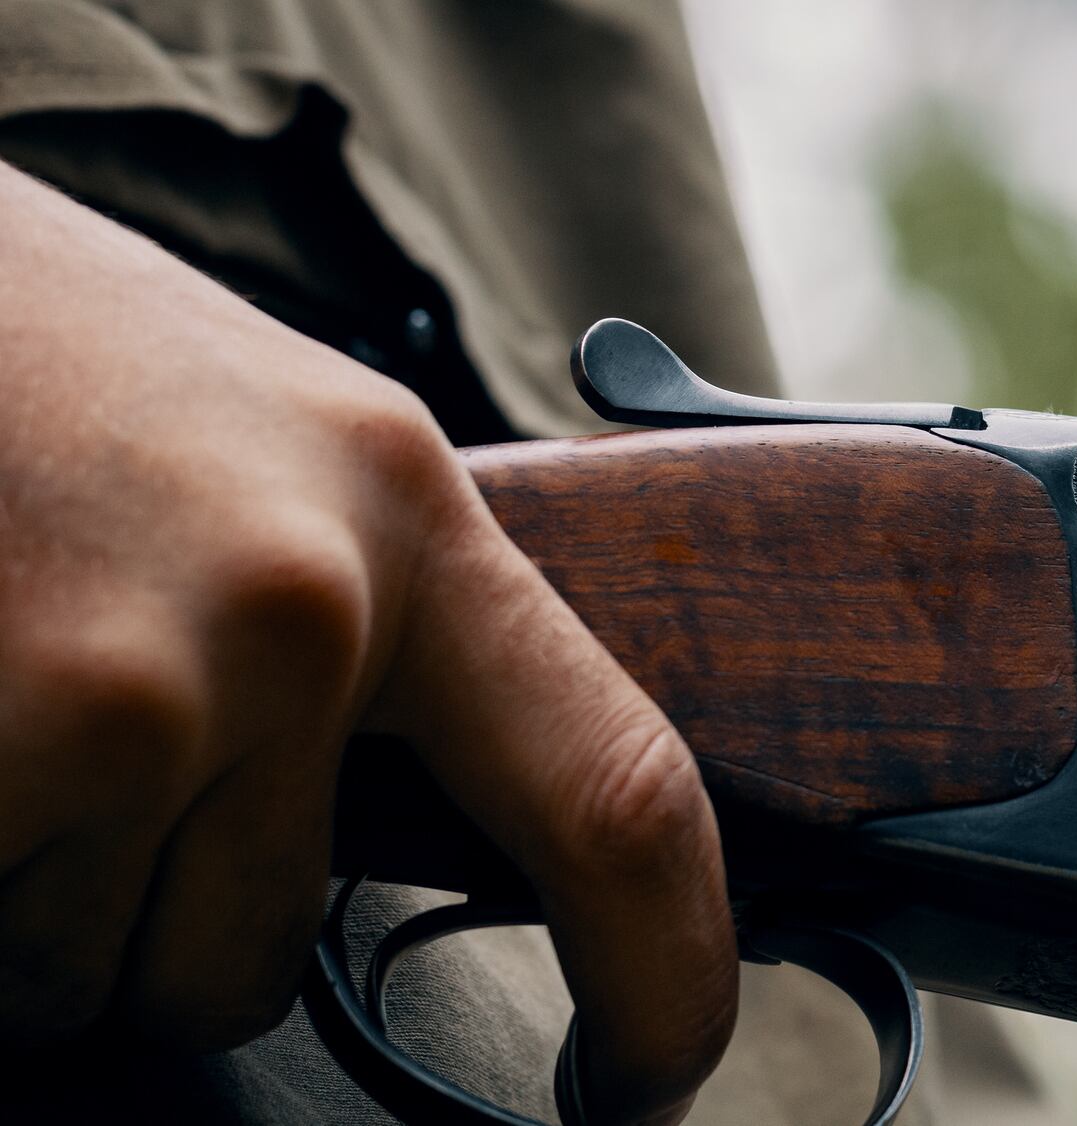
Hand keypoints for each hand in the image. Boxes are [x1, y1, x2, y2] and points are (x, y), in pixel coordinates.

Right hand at [0, 164, 735, 1123]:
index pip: (620, 794)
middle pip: (258, 958)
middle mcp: (305, 609)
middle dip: (153, 934)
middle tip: (79, 762)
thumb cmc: (58, 363)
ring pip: (89, 977)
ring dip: (32, 902)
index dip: (666, 970)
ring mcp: (137, 686)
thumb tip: (443, 830)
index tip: (656, 1072)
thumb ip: (384, 631)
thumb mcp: (289, 458)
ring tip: (1, 695)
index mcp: (414, 525)